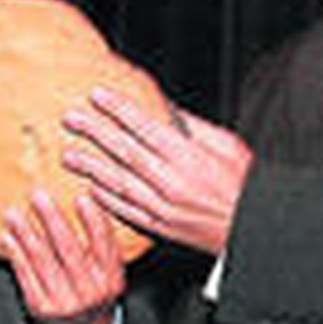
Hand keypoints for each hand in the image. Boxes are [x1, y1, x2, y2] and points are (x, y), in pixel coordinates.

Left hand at [1, 190, 123, 323]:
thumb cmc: (94, 288)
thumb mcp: (109, 271)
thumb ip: (104, 244)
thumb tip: (90, 202)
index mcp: (110, 279)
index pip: (104, 245)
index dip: (93, 221)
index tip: (81, 198)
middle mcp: (89, 291)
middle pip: (68, 249)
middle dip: (52, 220)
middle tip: (38, 196)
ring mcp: (64, 301)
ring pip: (42, 260)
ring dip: (26, 233)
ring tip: (14, 213)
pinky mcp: (40, 307)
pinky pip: (25, 275)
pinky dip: (15, 254)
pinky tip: (8, 237)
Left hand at [63, 87, 252, 256]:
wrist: (253, 228)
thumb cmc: (244, 185)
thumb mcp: (227, 146)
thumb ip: (194, 127)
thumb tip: (165, 108)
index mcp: (189, 158)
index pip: (144, 127)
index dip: (118, 109)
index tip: (97, 95)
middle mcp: (172, 183)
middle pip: (124, 152)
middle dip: (95, 133)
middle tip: (71, 119)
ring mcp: (163, 208)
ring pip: (118, 183)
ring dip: (91, 167)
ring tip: (69, 155)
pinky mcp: (161, 227)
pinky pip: (126, 210)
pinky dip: (106, 198)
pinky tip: (91, 186)